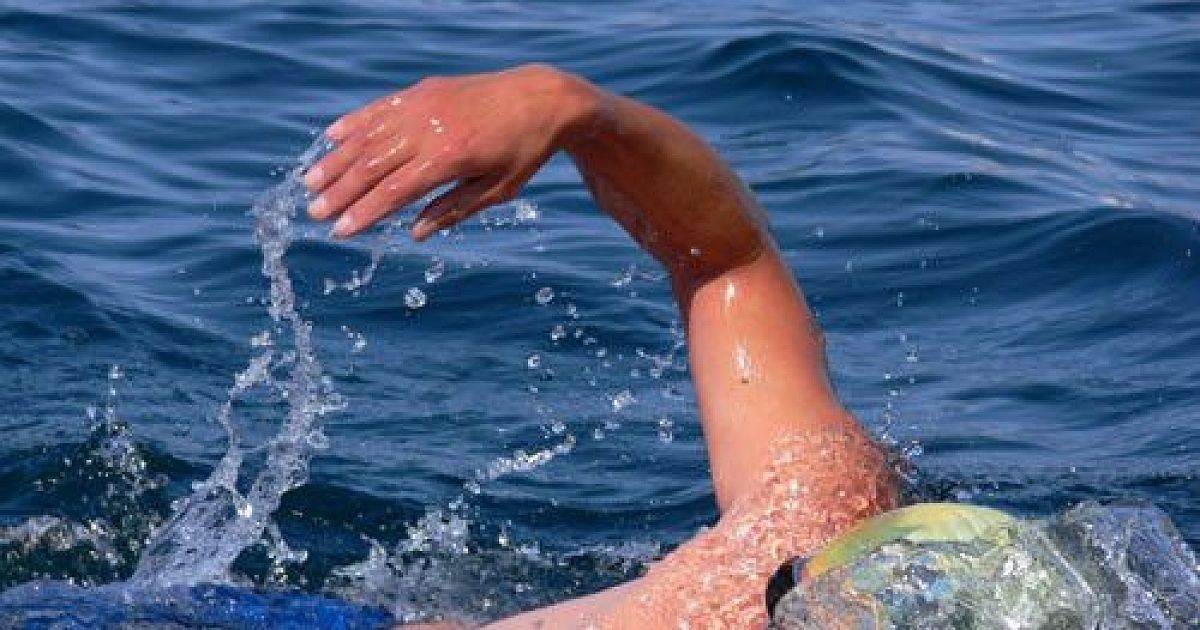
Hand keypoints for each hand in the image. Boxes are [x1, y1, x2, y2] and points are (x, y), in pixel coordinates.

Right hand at [305, 64, 594, 239]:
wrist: (541, 98)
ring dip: (337, 160)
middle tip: (315, 214)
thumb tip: (413, 233)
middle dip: (341, 191)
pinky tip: (331, 138)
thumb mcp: (496, 191)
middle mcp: (432, 128)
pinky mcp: (423, 90)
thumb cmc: (523, 152)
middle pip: (374, 164)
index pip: (395, 190)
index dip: (365, 212)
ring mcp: (425, 105)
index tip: (340, 232)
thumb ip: (452, 211)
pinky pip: (381, 108)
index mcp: (451, 158)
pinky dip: (355, 123)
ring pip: (370, 135)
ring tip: (310, 182)